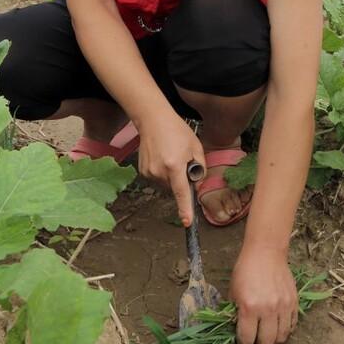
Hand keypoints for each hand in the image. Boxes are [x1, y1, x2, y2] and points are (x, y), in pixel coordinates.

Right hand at [136, 112, 203, 227]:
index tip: (187, 222)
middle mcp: (160, 171)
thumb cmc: (177, 131)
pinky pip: (158, 179)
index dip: (185, 208)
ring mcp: (149, 172)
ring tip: (171, 156)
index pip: (182, 193)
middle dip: (182, 180)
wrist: (153, 120)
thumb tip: (196, 184)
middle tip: (182, 160)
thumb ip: (200, 168)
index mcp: (175, 165)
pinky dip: (163, 173)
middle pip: (176, 188)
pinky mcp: (143, 171)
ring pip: (167, 184)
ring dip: (172, 176)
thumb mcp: (196, 147)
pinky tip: (162, 157)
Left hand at [230, 244, 296, 343]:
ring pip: (282, 336)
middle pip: (266, 342)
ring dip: (273, 343)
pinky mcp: (294, 302)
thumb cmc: (245, 270)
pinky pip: (292, 325)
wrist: (266, 252)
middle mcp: (268, 309)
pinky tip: (278, 330)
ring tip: (267, 341)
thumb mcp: (233, 292)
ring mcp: (283, 306)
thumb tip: (235, 331)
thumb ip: (233, 313)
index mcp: (249, 307)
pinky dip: (286, 331)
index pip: (247, 338)